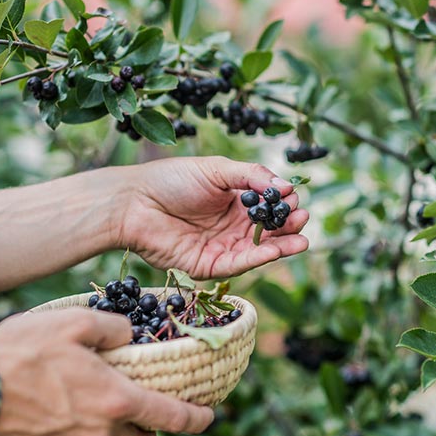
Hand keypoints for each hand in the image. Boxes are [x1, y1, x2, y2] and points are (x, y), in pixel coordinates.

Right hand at [0, 309, 213, 435]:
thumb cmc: (22, 351)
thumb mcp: (74, 323)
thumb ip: (113, 327)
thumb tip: (128, 334)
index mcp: (116, 400)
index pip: (170, 417)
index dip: (195, 419)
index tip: (209, 417)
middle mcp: (100, 434)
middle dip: (148, 433)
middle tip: (139, 411)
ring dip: (110, 432)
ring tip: (90, 403)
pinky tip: (61, 412)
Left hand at [117, 156, 309, 278]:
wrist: (134, 203)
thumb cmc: (171, 180)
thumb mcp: (216, 170)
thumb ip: (251, 176)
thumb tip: (287, 186)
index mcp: (235, 199)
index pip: (269, 204)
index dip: (284, 202)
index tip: (293, 198)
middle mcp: (232, 225)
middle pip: (270, 229)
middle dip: (289, 224)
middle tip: (302, 218)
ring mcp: (223, 246)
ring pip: (261, 249)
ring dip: (283, 244)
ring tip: (302, 238)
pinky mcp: (210, 265)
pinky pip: (240, 263)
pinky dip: (261, 258)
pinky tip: (277, 249)